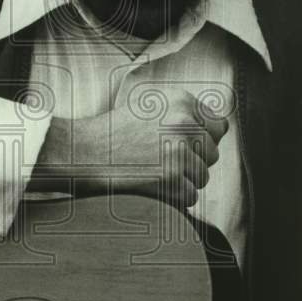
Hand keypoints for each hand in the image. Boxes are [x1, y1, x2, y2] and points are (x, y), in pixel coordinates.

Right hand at [29, 91, 228, 208]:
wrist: (80, 153)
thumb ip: (184, 112)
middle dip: (190, 163)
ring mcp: (179, 150)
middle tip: (156, 161)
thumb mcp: (147, 106)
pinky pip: (190, 197)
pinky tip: (148, 186)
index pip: (219, 127)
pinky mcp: (172, 177)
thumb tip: (221, 128)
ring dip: (180, 182)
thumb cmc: (111, 134)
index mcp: (181, 101)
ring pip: (201, 177)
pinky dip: (172, 199)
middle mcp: (184, 121)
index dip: (202, 141)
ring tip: (149, 173)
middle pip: (211, 155)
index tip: (178, 146)